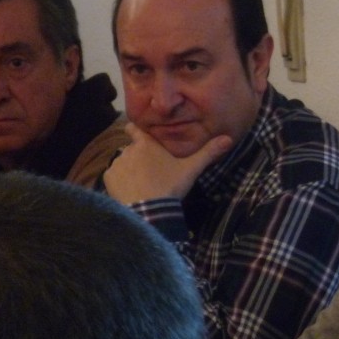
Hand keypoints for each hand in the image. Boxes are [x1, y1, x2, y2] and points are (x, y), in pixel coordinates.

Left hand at [103, 123, 232, 203]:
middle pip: (131, 149)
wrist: (149, 210)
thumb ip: (208, 153)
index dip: (136, 131)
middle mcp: (128, 150)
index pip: (134, 128)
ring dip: (129, 169)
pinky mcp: (108, 179)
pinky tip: (131, 191)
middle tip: (149, 170)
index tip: (140, 136)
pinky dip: (120, 181)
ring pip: (123, 163)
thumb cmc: (170, 186)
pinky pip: (114, 176)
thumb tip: (229, 138)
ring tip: (140, 183)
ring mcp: (117, 164)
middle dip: (137, 156)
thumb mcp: (191, 169)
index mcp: (146, 144)